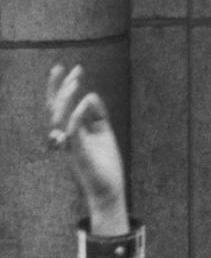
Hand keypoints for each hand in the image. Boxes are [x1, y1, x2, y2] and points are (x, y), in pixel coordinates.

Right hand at [46, 64, 127, 220]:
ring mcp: (70, 144)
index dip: (63, 86)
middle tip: (74, 70)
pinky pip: (72, 131)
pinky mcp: (79, 153)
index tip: (73, 68)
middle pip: (55, 108)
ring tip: (76, 82)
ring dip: (66, 98)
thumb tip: (91, 95)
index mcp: (71, 130)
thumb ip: (97, 115)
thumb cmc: (104, 163)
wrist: (108, 189)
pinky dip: (77, 115)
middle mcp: (66, 136)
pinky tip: (85, 101)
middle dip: (62, 87)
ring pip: (58, 117)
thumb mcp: (103, 133)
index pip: (61, 105)